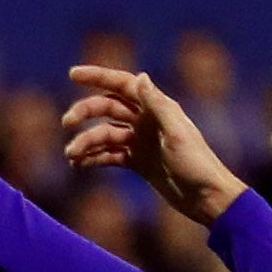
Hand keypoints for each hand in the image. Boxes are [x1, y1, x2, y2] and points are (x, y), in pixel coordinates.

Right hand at [61, 65, 244, 223]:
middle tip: (66, 124)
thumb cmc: (197, 164)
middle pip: (107, 108)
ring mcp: (140, 141)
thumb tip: (140, 77)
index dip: (98, 77)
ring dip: (86, 142)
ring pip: (104, 134)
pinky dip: (94, 158)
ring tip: (71, 156)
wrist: (205, 197)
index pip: (122, 85)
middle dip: (85, 113)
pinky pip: (109, 155)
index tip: (72, 74)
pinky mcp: (137, 162)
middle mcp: (146, 120)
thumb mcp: (176, 133)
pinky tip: (80, 165)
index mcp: (157, 108)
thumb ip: (157, 105)